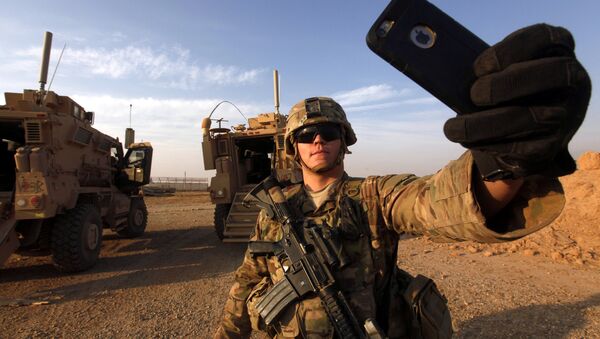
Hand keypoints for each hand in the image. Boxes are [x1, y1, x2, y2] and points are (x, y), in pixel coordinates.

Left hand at [444, 24, 590, 179]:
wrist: (528, 128)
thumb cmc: (505, 89)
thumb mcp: (502, 71)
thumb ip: (487, 71)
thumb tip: (450, 81)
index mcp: (557, 50)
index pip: (543, 38)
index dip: (508, 51)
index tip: (479, 67)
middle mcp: (572, 80)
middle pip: (548, 75)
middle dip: (503, 86)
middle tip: (473, 95)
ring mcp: (567, 114)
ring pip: (530, 118)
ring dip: (484, 125)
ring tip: (453, 129)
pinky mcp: (553, 145)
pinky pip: (522, 147)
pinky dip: (490, 144)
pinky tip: (468, 141)